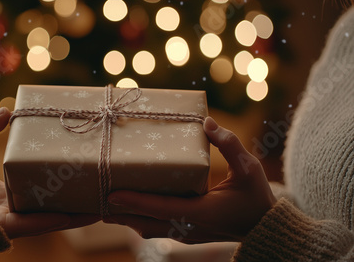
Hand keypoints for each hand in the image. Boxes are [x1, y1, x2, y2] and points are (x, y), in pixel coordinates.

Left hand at [0, 107, 98, 238]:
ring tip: (101, 204)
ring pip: (55, 215)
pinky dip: (64, 219)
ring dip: (79, 211)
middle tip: (97, 183)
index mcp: (10, 190)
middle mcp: (18, 206)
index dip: (58, 172)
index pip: (40, 181)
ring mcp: (19, 219)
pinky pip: (42, 223)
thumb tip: (6, 111)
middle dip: (76, 195)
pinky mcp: (15, 228)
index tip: (75, 160)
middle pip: (54, 200)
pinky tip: (86, 214)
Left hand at [103, 117, 275, 242]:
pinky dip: (138, 219)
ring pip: (147, 229)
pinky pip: (155, 228)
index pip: (161, 208)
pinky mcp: (185, 234)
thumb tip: (206, 122)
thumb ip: (229, 144)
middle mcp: (188, 228)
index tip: (111, 195)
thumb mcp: (249, 168)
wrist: (263, 228)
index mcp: (201, 213)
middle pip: (145, 223)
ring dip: (126, 217)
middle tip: (94, 200)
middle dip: (119, 213)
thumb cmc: (256, 197)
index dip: (135, 202)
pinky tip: (126, 208)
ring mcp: (185, 234)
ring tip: (102, 204)